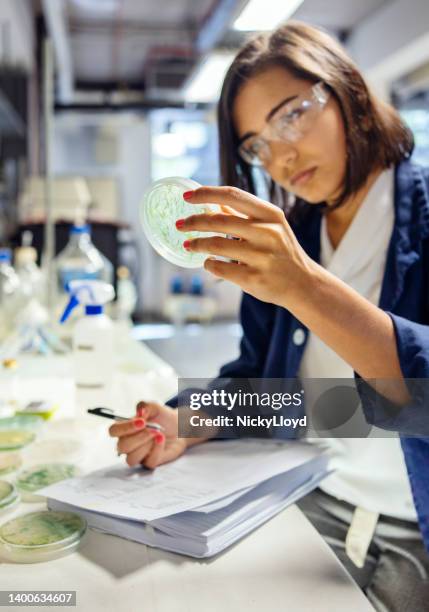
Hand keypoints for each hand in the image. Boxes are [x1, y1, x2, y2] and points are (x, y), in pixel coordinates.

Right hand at [108, 401, 186, 468]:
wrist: (179, 427)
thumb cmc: (162, 417)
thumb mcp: (155, 407)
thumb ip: (146, 406)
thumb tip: (140, 411)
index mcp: (124, 428)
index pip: (113, 431)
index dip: (125, 427)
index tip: (142, 421)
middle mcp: (128, 444)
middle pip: (122, 446)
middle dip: (138, 438)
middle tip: (154, 429)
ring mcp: (138, 455)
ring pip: (131, 459)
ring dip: (146, 446)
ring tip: (159, 434)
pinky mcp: (150, 462)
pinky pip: (149, 462)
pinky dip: (156, 450)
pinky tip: (162, 440)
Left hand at [177, 186, 315, 307]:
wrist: (302, 283)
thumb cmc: (280, 251)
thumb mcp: (270, 227)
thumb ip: (243, 215)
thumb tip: (211, 202)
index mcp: (270, 214)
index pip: (232, 195)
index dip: (206, 193)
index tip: (187, 197)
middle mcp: (267, 233)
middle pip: (219, 221)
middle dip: (193, 222)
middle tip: (180, 225)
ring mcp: (261, 257)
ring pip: (215, 245)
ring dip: (197, 244)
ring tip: (189, 245)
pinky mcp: (254, 278)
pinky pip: (220, 268)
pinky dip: (208, 264)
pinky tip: (207, 263)